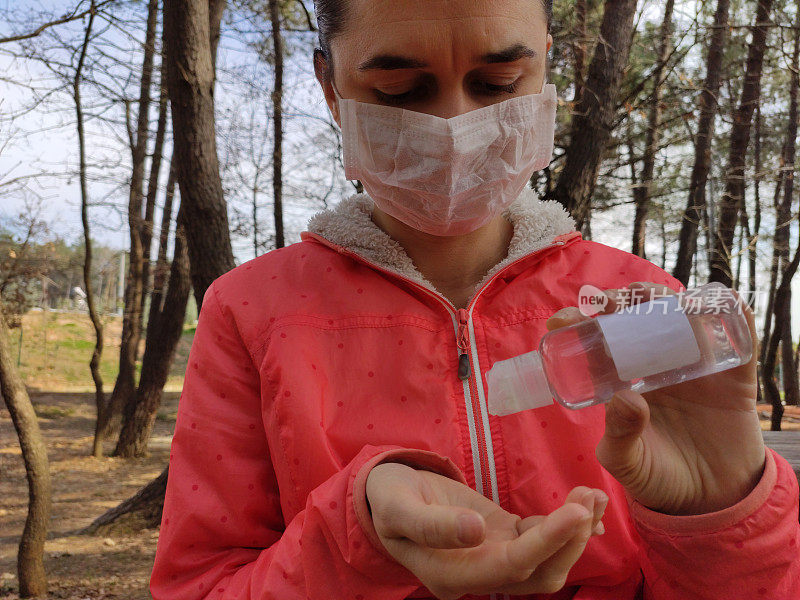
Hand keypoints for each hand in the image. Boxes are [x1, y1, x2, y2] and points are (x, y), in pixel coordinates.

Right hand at [366, 462, 606, 598]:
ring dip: (575, 531)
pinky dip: (567, 525)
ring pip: (547, 560)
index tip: (574, 512)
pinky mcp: (502, 537)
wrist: (386, 494)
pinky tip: (586, 504)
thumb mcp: (398, 507)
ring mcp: (493, 556)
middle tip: (589, 497)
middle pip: (538, 572)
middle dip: (570, 539)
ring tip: (594, 494)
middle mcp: (478, 575)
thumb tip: (474, 531)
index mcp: (450, 575)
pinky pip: (541, 539)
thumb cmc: (386, 499)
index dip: (546, 543)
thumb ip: (432, 524)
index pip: (509, 567)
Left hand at [547, 281, 765, 514]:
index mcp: (621, 379)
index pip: (595, 342)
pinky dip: (729, 312)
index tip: (562, 320)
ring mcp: (692, 364)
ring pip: (678, 317)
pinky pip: (734, 336)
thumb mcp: (627, 462)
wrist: (711, 501)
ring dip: (663, 299)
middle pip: (634, 318)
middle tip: (607, 302)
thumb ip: (620, 435)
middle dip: (618, 302)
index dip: (578, 323)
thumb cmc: (657, 477)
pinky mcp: (731, 373)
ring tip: (651, 299)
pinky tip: (714, 302)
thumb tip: (626, 397)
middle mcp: (653, 364)